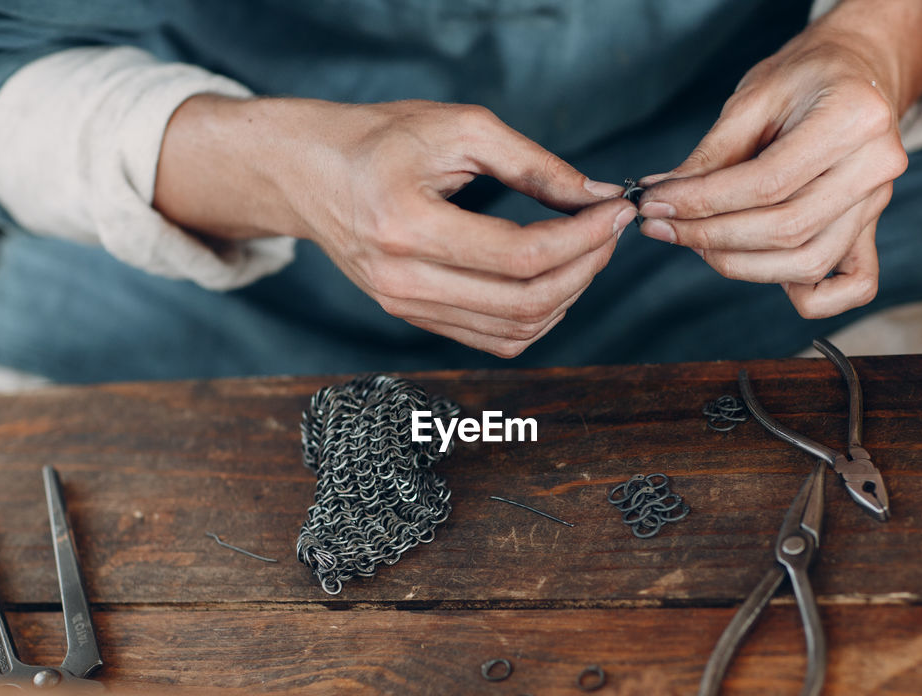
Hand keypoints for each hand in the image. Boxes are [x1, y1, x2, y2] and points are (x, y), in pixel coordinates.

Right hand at [155, 97, 635, 356]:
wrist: (306, 172)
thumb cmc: (378, 138)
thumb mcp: (457, 129)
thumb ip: (533, 163)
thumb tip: (596, 196)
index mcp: (405, 226)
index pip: (520, 256)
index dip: (582, 238)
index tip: (615, 210)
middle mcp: (401, 280)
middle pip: (524, 302)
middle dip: (584, 267)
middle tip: (609, 229)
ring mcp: (405, 307)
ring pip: (514, 330)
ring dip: (568, 295)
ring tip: (587, 250)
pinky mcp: (413, 317)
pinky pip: (493, 340)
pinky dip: (538, 318)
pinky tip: (555, 279)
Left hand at [636, 0, 921, 318]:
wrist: (857, 71)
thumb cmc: (805, 78)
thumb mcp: (754, 97)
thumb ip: (712, 153)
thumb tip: (663, 197)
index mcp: (854, 119)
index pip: (767, 183)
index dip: (704, 202)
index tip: (656, 204)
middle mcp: (877, 166)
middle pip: (787, 229)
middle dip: (712, 236)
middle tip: (664, 226)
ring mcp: (879, 202)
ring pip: (808, 262)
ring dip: (741, 265)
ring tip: (697, 242)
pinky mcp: (873, 227)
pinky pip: (854, 286)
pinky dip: (812, 297)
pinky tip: (764, 271)